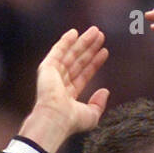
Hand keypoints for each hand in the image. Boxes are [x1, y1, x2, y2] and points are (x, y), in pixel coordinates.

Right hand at [20, 26, 109, 152]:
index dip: (95, 63)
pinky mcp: (47, 68)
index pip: (84, 74)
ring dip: (83, 42)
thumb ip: (99, 104)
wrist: (55, 118)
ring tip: (95, 31)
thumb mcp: (92, 116)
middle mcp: (60, 84)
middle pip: (79, 61)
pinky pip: (58, 51)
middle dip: (90, 48)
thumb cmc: (71, 121)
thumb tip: (105, 91)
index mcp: (69, 96)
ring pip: (71, 54)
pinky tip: (74, 32)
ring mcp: (53, 75)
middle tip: (100, 36)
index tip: (104, 52)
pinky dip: (65, 41)